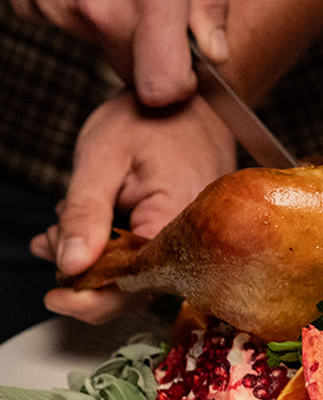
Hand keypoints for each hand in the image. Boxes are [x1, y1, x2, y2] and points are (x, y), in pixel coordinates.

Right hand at [0, 0, 227, 105]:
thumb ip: (210, 0)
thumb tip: (214, 53)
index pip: (161, 87)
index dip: (176, 87)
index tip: (184, 71)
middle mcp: (99, 8)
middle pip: (133, 72)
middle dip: (149, 54)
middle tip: (152, 9)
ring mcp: (59, 7)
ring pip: (101, 45)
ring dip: (113, 23)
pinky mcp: (29, 3)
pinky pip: (66, 24)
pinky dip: (78, 7)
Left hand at [30, 89, 236, 322]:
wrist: (190, 102)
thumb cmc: (151, 119)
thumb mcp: (101, 157)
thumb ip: (85, 214)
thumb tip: (71, 266)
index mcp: (177, 219)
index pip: (136, 281)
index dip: (94, 298)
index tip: (56, 296)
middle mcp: (195, 240)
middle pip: (138, 286)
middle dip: (86, 274)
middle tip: (51, 243)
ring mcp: (192, 241)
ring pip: (139, 274)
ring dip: (94, 260)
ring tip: (59, 230)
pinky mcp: (184, 237)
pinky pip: (147, 257)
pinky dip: (110, 248)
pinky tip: (81, 232)